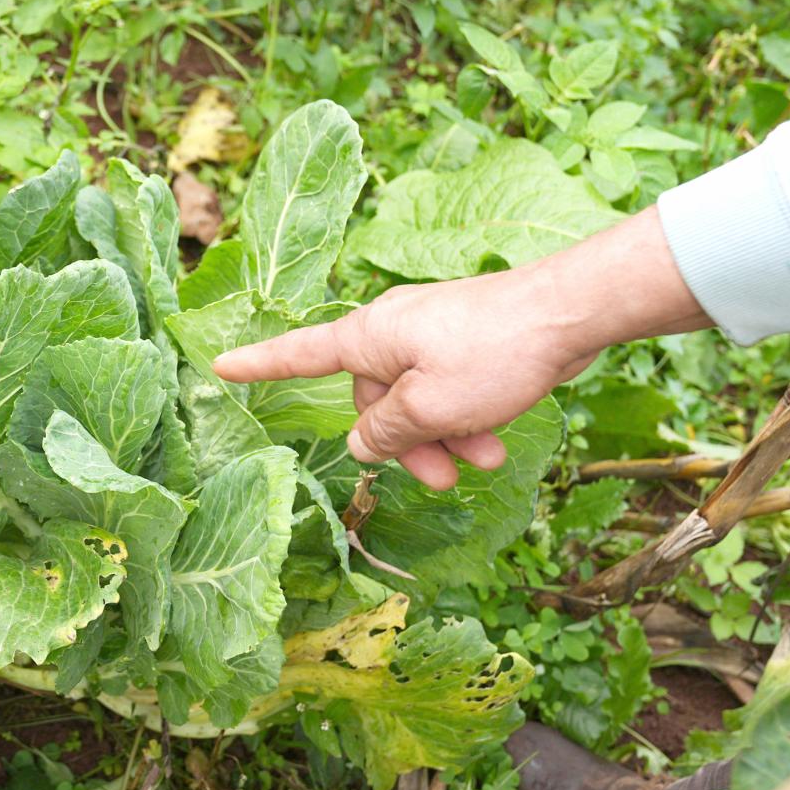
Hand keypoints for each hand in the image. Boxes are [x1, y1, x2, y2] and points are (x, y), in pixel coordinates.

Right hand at [212, 207, 710, 488]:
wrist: (568, 312)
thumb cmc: (493, 352)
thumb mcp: (430, 407)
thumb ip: (385, 432)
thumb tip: (360, 444)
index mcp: (367, 337)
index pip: (297, 354)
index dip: (258, 365)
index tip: (221, 367)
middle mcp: (390, 330)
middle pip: (372, 398)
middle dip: (404, 441)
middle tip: (441, 477)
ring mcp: (429, 333)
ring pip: (416, 399)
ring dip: (443, 436)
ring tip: (483, 461)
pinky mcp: (463, 340)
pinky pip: (447, 387)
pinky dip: (464, 415)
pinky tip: (496, 440)